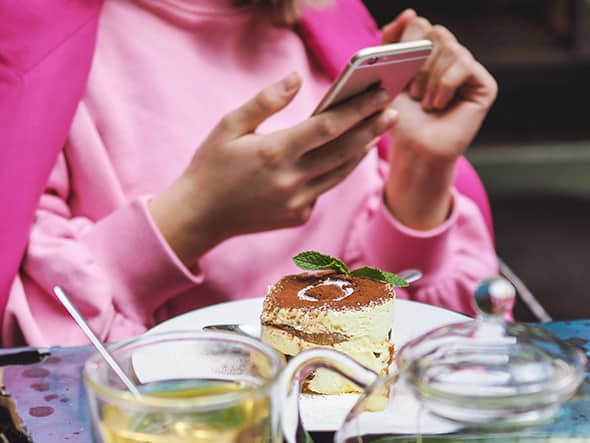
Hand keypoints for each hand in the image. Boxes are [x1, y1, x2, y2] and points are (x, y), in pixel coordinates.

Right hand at [150, 73, 397, 263]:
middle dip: (371, 129)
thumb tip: (297, 78)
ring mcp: (297, 202)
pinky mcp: (298, 216)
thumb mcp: (229, 125)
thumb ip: (265, 101)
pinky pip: (323, 189)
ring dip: (361, 151)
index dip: (358, 110)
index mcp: (275, 152)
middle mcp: (291, 180)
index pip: (328, 127)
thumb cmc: (212, 165)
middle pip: (344, 151)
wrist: (199, 216)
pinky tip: (346, 155)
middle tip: (390, 111)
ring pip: (340, 172)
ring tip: (376, 130)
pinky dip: (336, 171)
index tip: (379, 96)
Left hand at [378, 10, 497, 229]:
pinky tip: (438, 104)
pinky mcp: (484, 84)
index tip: (397, 58)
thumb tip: (409, 12)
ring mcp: (469, 69)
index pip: (420, 24)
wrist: (417, 151)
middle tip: (412, 91)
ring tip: (424, 102)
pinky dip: (446, 83)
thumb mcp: (389, 77)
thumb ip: (392, 43)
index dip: (407, 37)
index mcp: (429, 52)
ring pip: (451, 48)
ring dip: (431, 77)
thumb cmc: (402, 119)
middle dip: (419, 60)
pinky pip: (465, 64)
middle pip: (437, 32)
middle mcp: (451, 57)